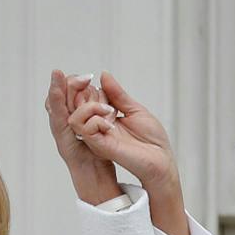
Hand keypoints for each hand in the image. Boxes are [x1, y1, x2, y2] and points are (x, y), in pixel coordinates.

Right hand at [57, 70, 180, 196]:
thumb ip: (117, 94)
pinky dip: (96, 120)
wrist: (162, 160)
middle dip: (79, 90)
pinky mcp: (101, 147)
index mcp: (102, 117)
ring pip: (73, 117)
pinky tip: (112, 121)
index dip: (81, 84)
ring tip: (110, 109)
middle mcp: (96, 127)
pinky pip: (85, 130)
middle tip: (97, 89)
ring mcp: (97, 138)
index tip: (91, 78)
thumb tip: (103, 74)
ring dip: (90, 106)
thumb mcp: (134, 109)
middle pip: (72, 105)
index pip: (80, 97)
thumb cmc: (152, 139)